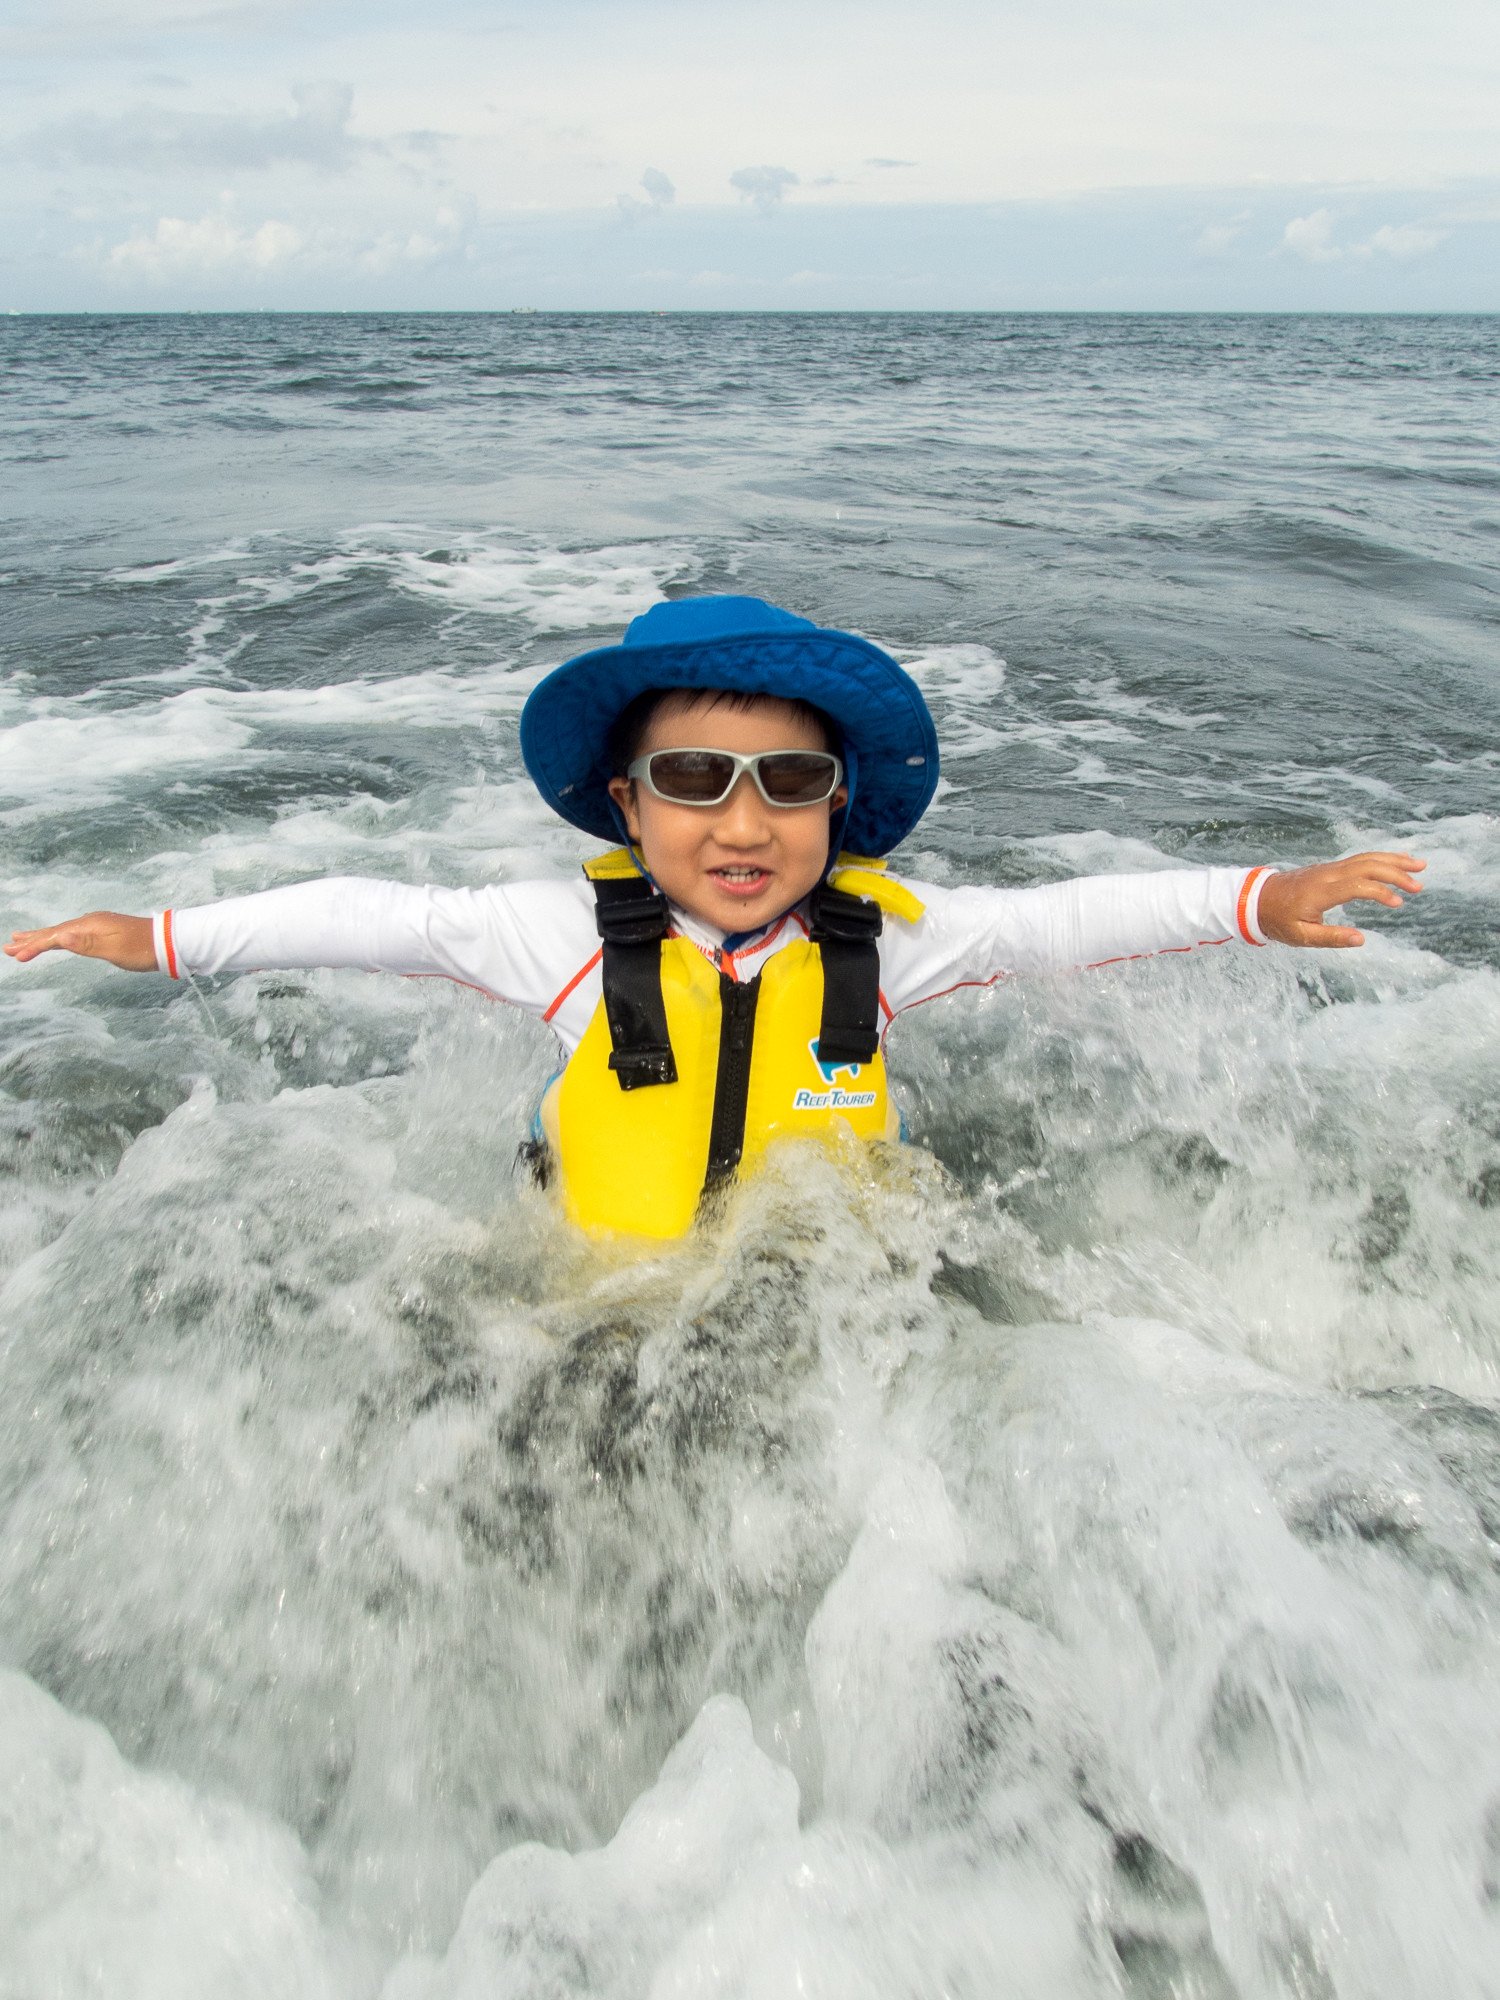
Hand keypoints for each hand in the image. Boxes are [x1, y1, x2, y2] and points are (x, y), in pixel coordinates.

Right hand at [5, 912, 156, 970]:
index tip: (16, 956)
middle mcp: (89, 922)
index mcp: (89, 926)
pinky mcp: (102, 930)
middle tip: (7, 946)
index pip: (54, 936)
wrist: (166, 941)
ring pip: (61, 931)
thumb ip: (86, 944)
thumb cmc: (141, 949)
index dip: (34, 947)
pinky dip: (58, 936)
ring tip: (22, 939)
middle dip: (30, 939)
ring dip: (41, 937)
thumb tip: (61, 935)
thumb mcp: (114, 949)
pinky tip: (56, 938)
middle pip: (53, 931)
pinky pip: (72, 932)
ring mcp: (95, 925)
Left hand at [1256, 851, 1423, 948]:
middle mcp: (1328, 874)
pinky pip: (1360, 858)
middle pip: (1368, 865)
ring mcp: (1330, 868)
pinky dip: (1381, 858)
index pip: (1358, 886)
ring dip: (1394, 861)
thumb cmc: (1278, 920)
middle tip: (1419, 885)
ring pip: (1366, 858)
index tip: (1398, 904)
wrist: (1257, 899)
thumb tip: (1361, 939)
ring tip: (1419, 865)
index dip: (1380, 892)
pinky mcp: (1331, 867)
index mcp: (1321, 891)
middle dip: (1396, 873)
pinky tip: (1398, 860)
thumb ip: (1331, 938)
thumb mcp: (1301, 936)